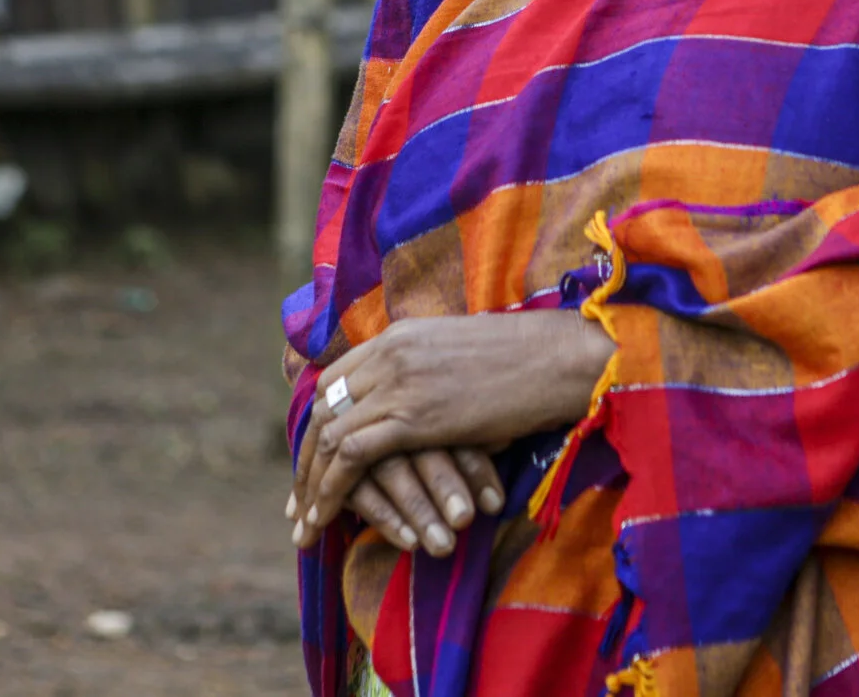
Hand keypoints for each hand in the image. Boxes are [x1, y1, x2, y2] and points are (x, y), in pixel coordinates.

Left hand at [292, 312, 611, 547]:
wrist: (561, 358)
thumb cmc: (529, 364)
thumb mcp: (464, 358)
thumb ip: (431, 376)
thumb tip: (421, 418)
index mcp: (399, 335)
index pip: (335, 380)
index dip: (317, 423)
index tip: (311, 460)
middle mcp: (388, 353)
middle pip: (322, 407)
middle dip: (304, 458)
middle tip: (297, 501)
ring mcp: (397, 382)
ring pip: (326, 434)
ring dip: (310, 483)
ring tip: (304, 521)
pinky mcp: (412, 416)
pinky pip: (349, 455)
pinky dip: (330, 490)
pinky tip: (325, 517)